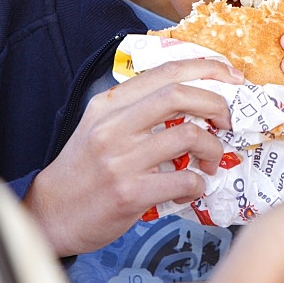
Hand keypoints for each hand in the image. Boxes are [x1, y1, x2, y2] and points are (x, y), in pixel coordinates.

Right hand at [25, 58, 242, 256]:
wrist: (51, 213)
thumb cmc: (85, 167)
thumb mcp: (101, 124)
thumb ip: (139, 107)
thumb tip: (194, 95)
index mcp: (110, 104)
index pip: (167, 71)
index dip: (207, 69)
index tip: (232, 78)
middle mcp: (114, 126)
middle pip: (180, 95)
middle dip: (216, 104)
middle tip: (227, 122)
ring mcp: (121, 160)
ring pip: (189, 136)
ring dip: (214, 149)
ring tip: (210, 162)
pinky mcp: (130, 193)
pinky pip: (184, 180)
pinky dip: (199, 184)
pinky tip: (193, 188)